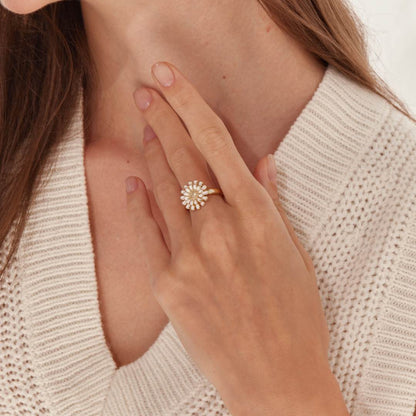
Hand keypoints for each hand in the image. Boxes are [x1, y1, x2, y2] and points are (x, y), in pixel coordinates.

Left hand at [125, 62, 348, 415]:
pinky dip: (137, 202)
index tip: (170, 77)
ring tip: (143, 125)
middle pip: (184, 157)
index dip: (190, 104)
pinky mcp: (167, 284)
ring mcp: (190, 255)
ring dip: (151, 153)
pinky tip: (130, 179)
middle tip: (146, 90)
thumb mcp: (294, 253)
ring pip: (163, 188)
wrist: (275, 378)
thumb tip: (261, 160)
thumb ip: (273, 202)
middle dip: (162, 118)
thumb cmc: (295, 317)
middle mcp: (220, 227)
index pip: (216, 142)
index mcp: (257, 215)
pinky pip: (147, 231)